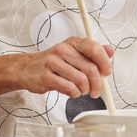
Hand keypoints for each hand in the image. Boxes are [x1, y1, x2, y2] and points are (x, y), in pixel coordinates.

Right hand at [0, 38, 114, 102]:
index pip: (94, 48)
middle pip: (90, 69)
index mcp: (72, 42)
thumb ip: (92, 52)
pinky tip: (72, 92)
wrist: (26, 68)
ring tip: (82, 91)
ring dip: (85, 90)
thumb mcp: (73, 52)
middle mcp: (63, 50)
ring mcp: (53, 63)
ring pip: (81, 81)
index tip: (107, 72)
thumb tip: (110, 50)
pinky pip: (69, 89)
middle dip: (97, 83)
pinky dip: (75, 94)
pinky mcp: (46, 77)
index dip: (104, 62)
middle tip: (96, 90)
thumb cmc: (53, 61)